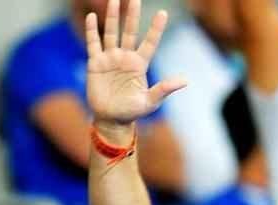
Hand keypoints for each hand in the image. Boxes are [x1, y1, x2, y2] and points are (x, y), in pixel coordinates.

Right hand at [85, 0, 185, 127]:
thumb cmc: (132, 112)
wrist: (111, 120)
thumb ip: (164, 89)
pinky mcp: (95, 64)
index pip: (149, 42)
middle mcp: (125, 57)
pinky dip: (92, 30)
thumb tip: (185, 81)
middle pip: (129, 32)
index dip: (156, 28)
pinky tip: (92, 17)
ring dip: (112, 17)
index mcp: (140, 65)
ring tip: (114, 0)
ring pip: (111, 33)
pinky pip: (93, 43)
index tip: (163, 13)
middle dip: (132, 16)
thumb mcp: (150, 102)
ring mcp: (110, 59)